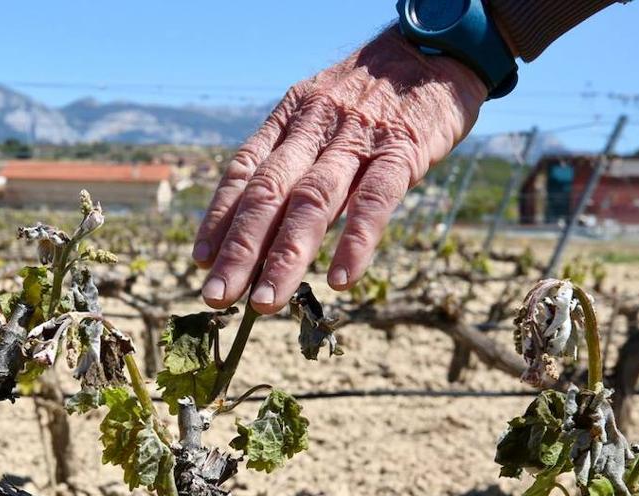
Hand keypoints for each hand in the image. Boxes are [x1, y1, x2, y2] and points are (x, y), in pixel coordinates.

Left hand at [193, 26, 486, 313]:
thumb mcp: (323, 112)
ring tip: (264, 302)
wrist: (437, 48)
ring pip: (312, 202)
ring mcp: (359, 140)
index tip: (201, 260)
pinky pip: (375, 200)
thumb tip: (267, 220)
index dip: (219, 217)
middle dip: (238, 250)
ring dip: (284, 257)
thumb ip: (298, 159)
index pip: (244, 171)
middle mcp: (315, 128)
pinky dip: (355, 241)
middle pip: (268, 194)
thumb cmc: (376, 94)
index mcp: (291, 119)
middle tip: (217, 297)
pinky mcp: (403, 151)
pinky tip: (339, 280)